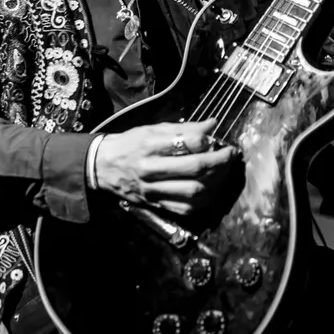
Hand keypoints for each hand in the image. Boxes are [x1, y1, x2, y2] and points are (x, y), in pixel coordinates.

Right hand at [93, 119, 242, 216]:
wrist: (102, 167)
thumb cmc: (130, 144)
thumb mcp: (152, 129)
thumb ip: (183, 128)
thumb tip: (212, 125)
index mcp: (150, 145)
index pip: (187, 142)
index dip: (208, 140)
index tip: (216, 138)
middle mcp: (151, 169)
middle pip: (195, 168)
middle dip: (220, 161)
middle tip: (230, 155)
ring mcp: (153, 190)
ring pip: (194, 191)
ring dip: (216, 181)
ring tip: (222, 171)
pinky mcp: (155, 205)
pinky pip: (186, 208)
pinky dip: (203, 200)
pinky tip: (210, 189)